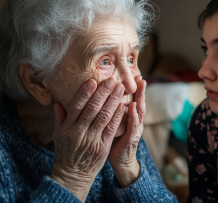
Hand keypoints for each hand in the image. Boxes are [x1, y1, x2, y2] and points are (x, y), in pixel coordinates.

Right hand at [50, 78, 124, 201]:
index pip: (77, 106)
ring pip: (104, 117)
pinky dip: (117, 116)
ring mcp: (92, 139)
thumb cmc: (66, 151)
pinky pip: (112, 129)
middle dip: (103, 93)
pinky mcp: (103, 146)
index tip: (93, 81)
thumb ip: (59, 118)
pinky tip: (122, 105)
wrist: (74, 173)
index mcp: (68, 127)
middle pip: (93, 109)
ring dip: (113, 101)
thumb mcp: (58, 135)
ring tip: (120, 88)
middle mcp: (80, 132)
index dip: (85, 93)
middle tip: (112, 80)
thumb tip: (57, 102)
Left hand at [108, 75, 146, 187]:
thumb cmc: (113, 140)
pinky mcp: (131, 139)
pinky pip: (133, 126)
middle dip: (140, 89)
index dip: (134, 87)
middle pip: (139, 102)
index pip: (132, 99)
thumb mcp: (113, 123)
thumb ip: (111, 111)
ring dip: (140, 98)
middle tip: (140, 75)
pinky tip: (133, 107)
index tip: (133, 73)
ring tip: (141, 85)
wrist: (119, 161)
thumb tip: (103, 95)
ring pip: (139, 111)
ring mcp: (135, 130)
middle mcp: (134, 121)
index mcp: (129, 117)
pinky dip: (133, 116)